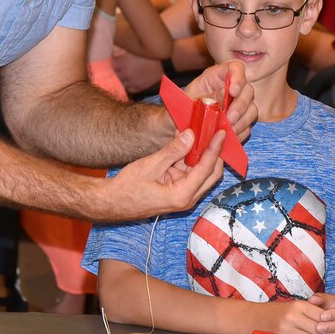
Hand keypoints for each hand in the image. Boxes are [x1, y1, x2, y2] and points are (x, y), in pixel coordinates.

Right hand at [104, 128, 224, 219]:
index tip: (221, 133)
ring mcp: (184, 195)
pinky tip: (187, 142)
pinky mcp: (178, 191)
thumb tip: (191, 135)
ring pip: (202, 172)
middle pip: (211, 173)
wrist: (113, 202)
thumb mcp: (151, 165)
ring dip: (202, 154)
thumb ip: (173, 151)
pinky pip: (190, 172)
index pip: (206, 169)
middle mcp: (188, 198)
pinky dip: (190, 158)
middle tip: (214, 132)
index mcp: (182, 195)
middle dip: (214, 152)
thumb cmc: (128, 188)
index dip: (215, 149)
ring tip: (202, 133)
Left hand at [112, 47, 161, 93]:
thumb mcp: (136, 50)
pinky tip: (134, 80)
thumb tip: (116, 54)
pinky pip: (129, 88)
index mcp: (122, 62)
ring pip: (122, 82)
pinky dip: (130, 85)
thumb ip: (124, 53)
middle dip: (119, 69)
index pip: (112, 62)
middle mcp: (125, 73)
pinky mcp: (138, 88)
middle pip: (116, 72)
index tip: (118, 59)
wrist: (164, 63)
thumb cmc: (151, 54)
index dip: (116, 60)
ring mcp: (131, 81)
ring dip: (124, 78)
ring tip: (130, 73)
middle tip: (125, 66)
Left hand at [184, 60, 256, 141]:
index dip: (238, 77)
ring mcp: (236, 106)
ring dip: (243, 121)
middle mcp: (228, 90)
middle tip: (230, 118)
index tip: (233, 91)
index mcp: (215, 78)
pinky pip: (248, 126)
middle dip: (241, 105)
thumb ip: (197, 101)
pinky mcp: (238, 122)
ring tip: (229, 130)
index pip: (235, 68)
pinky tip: (231, 137)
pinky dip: (241, 132)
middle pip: (248, 90)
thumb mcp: (181, 102)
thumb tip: (211, 104)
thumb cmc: (177, 111)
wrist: (174, 128)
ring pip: (252, 109)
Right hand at [254, 299, 324, 333]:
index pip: (322, 316)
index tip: (334, 328)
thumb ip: (310, 312)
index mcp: (299, 305)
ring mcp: (287, 329)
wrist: (255, 318)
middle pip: (319, 329)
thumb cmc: (277, 312)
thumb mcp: (294, 307)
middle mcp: (293, 316)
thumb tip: (330, 323)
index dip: (330, 324)